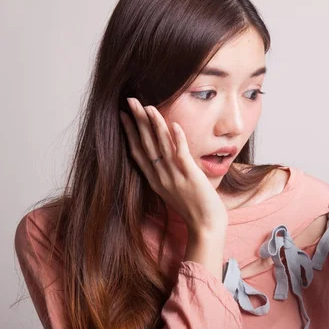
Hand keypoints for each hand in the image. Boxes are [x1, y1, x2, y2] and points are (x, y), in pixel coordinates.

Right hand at [120, 97, 227, 235]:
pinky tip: (174, 124)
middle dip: (137, 121)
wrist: (206, 226)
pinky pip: (181, 155)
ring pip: (161, 146)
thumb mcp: (174, 189)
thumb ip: (167, 174)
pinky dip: (177, 139)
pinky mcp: (190, 177)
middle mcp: (161, 177)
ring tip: (148, 107)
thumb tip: (166, 156)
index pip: (138, 152)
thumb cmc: (194, 209)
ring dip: (154, 125)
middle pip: (145, 144)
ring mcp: (174, 177)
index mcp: (155, 180)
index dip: (130, 132)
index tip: (123, 115)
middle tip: (130, 101)